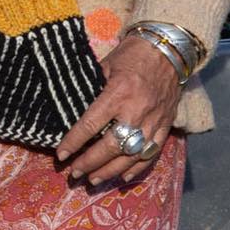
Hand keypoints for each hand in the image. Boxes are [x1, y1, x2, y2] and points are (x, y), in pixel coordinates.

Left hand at [55, 33, 183, 186]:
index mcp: (118, 93)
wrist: (168, 49)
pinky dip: (137, 168)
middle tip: (74, 173)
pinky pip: (151, 153)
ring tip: (92, 180)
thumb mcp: (106, 66)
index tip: (61, 155)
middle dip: (90, 163)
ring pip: (131, 156)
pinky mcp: (166, 125)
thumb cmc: (132, 55)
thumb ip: (92, 90)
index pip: (91, 124)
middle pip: (110, 146)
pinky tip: (122, 178)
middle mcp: (136, 111)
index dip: (74, 142)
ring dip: (110, 171)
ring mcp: (154, 121)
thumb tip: (73, 112)